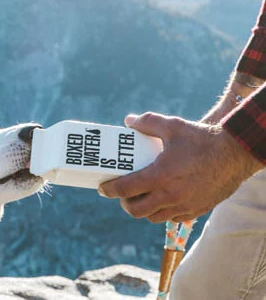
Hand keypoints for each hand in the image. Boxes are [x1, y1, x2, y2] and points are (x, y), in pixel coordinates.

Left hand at [98, 112, 262, 222]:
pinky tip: (161, 199)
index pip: (126, 188)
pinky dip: (162, 212)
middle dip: (124, 203)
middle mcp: (171, 195)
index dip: (109, 190)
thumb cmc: (203, 138)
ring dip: (143, 209)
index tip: (102, 188)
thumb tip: (128, 121)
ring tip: (140, 196)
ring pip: (153, 217)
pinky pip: (172, 218)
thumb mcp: (173, 125)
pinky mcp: (197, 210)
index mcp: (161, 175)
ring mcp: (184, 205)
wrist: (237, 153)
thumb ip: (148, 122)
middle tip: (122, 193)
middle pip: (136, 210)